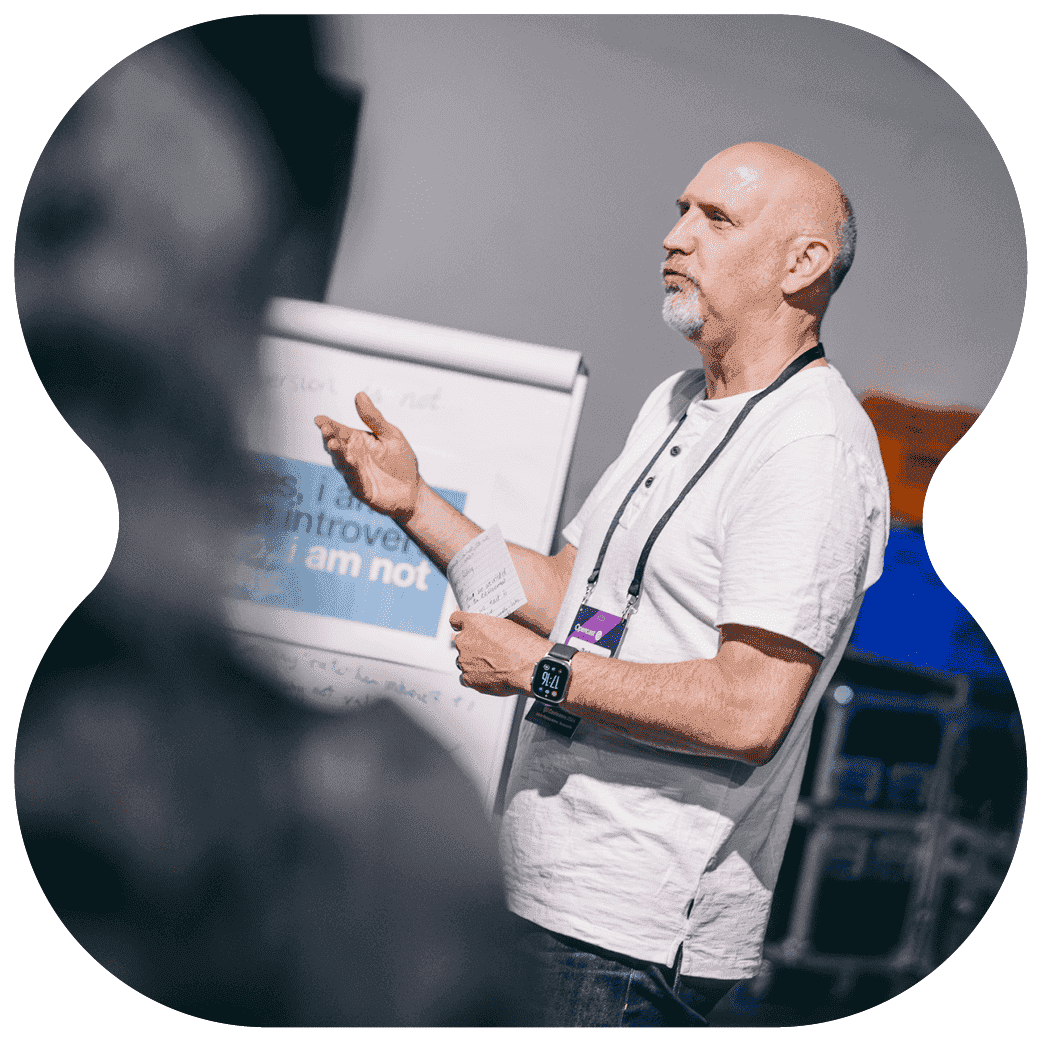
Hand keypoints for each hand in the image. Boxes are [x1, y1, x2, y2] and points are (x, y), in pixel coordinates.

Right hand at [315, 393, 419, 524]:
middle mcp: (352, 456)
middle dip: (329, 437)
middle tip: (326, 428)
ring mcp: (354, 473)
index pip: (339, 430)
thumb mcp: (390, 435)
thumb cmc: (400, 460)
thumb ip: (374, 418)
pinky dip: (351, 470)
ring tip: (333, 443)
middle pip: (336, 445)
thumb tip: (359, 394)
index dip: (328, 424)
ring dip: (337, 453)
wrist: (412, 489)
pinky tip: (350, 461)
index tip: (319, 419)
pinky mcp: (361, 489)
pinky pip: (355, 479)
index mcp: (357, 441)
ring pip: (342, 462)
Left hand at [450, 612, 551, 696]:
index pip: (455, 619)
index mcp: (472, 623)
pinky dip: (474, 677)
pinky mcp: (468, 679)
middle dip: (471, 646)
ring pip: (463, 660)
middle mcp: (464, 641)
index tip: (463, 628)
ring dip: (472, 662)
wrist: (529, 667)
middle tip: (487, 651)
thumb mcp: (506, 626)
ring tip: (491, 665)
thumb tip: (486, 634)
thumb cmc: (523, 645)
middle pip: (460, 642)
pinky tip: (488, 676)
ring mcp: (464, 661)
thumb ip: (489, 628)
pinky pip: (465, 678)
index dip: (460, 624)